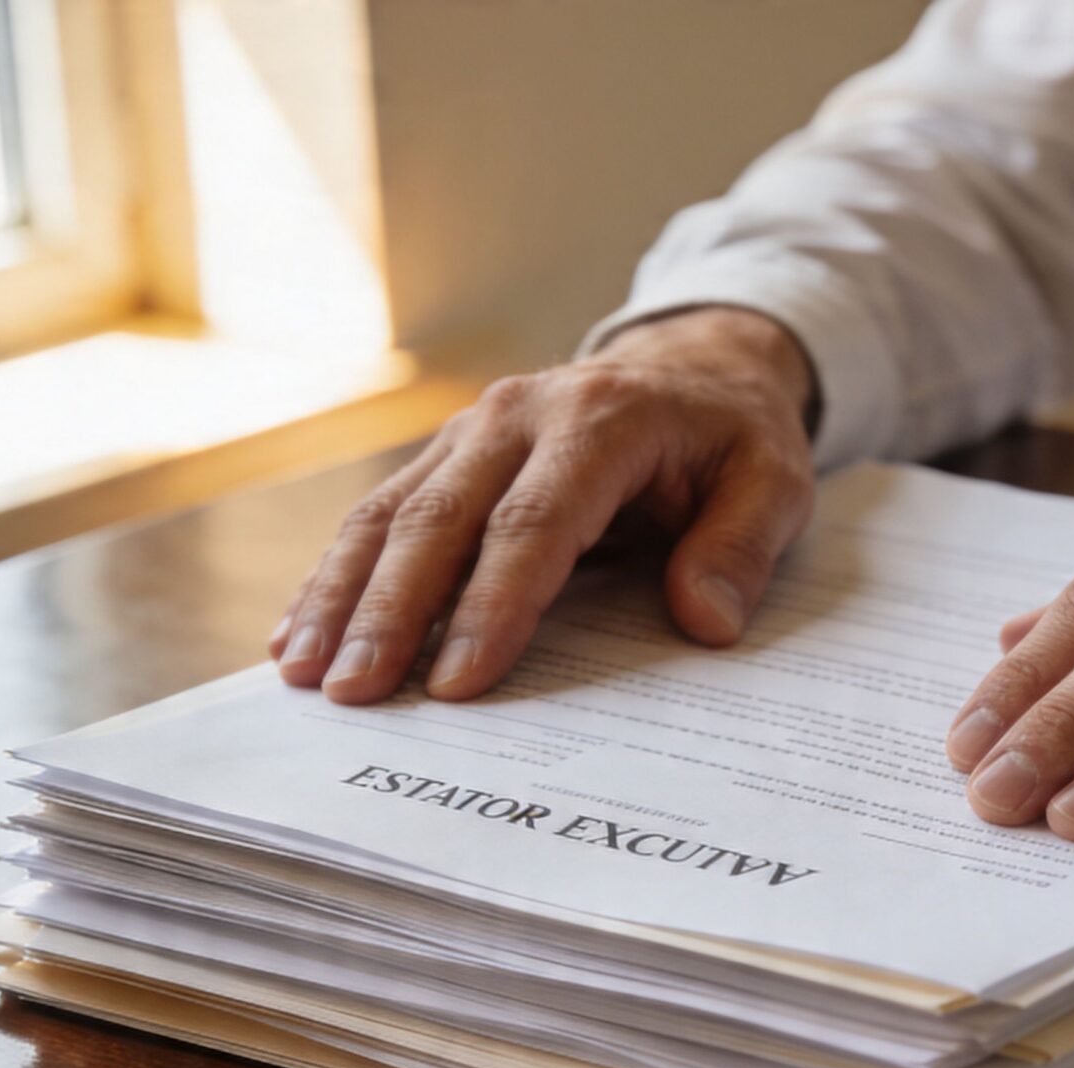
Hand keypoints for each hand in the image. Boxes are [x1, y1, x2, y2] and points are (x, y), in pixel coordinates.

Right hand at [271, 306, 817, 702]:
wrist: (695, 368)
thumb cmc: (733, 438)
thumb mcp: (776, 481)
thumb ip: (742, 546)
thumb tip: (704, 620)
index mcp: (600, 421)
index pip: (534, 523)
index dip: (492, 605)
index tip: (459, 682)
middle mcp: (518, 417)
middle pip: (439, 521)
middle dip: (390, 613)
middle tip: (354, 694)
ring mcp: (470, 433)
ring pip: (388, 516)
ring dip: (341, 598)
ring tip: (304, 674)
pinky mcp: (446, 457)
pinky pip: (379, 517)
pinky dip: (334, 577)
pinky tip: (297, 635)